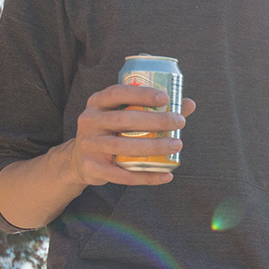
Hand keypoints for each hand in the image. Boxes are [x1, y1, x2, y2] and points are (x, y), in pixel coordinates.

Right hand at [69, 84, 196, 187]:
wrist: (79, 160)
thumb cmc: (111, 131)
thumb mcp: (124, 115)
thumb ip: (154, 109)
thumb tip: (189, 104)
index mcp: (97, 102)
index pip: (118, 93)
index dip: (141, 93)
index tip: (165, 98)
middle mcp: (89, 121)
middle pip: (124, 120)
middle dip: (155, 121)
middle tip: (180, 123)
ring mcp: (88, 145)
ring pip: (123, 147)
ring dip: (153, 147)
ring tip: (176, 145)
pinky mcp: (91, 167)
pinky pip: (121, 174)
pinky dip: (146, 176)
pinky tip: (166, 175)